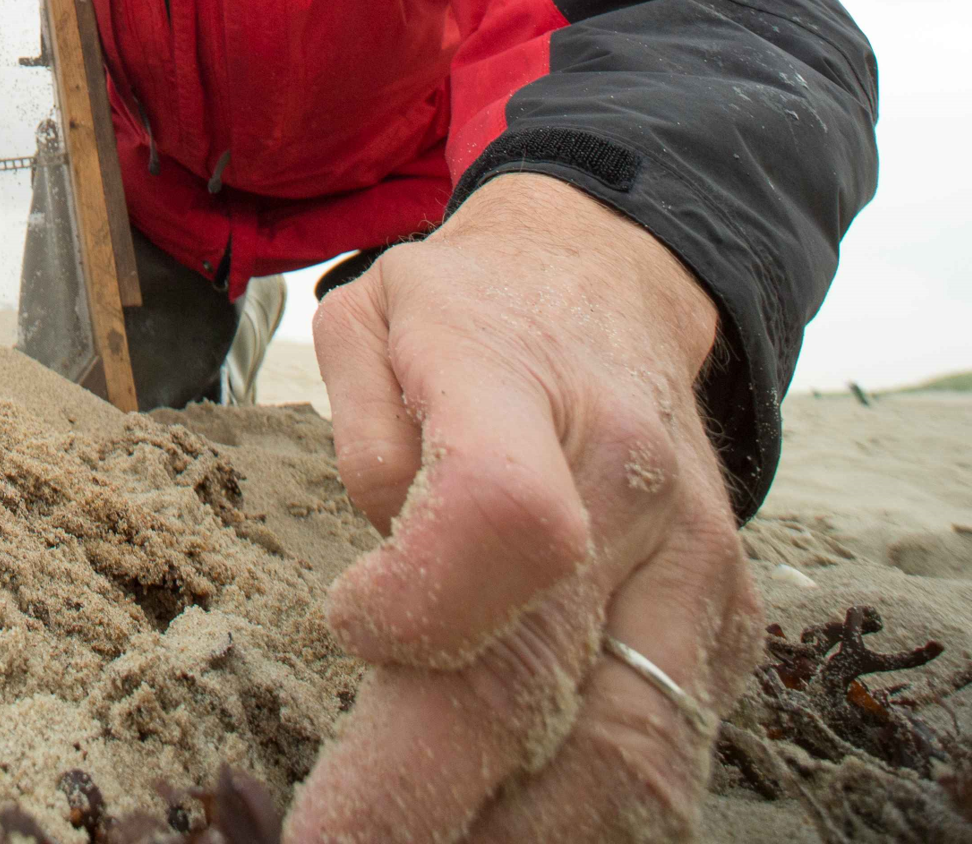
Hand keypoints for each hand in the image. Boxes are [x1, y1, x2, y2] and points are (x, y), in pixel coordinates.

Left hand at [290, 174, 754, 841]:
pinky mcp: (728, 622)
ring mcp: (696, 567)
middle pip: (547, 678)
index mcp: (528, 398)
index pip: (502, 516)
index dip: (420, 600)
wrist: (612, 290)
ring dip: (522, 825)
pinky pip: (669, 746)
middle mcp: (634, 493)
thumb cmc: (465, 315)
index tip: (352, 625)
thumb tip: (384, 536)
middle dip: (429, 790)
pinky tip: (505, 826)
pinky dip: (591, 809)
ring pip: (629, 746)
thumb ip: (363, 423)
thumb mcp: (373, 317)